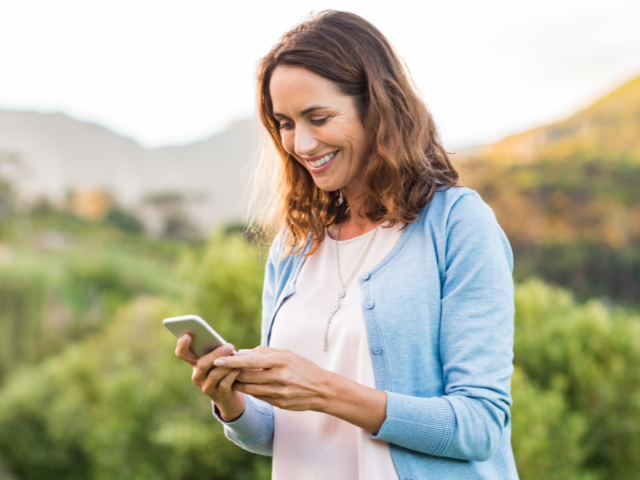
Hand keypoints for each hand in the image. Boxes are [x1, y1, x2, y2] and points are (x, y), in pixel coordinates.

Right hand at [174, 334, 244, 421]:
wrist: (229, 394)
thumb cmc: (223, 369)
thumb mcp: (217, 358)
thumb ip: (216, 350)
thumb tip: (225, 344)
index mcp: (194, 363)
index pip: (182, 354)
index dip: (182, 345)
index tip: (188, 334)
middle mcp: (197, 376)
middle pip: (201, 365)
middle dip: (216, 354)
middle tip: (230, 346)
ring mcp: (207, 387)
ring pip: (214, 375)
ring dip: (228, 364)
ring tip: (238, 355)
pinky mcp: (219, 395)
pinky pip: (225, 383)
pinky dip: (233, 374)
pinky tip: (240, 367)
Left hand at [214, 346, 331, 411]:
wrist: (322, 390)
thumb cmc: (303, 368)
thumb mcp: (287, 354)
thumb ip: (265, 352)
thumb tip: (243, 353)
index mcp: (281, 361)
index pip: (251, 361)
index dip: (232, 361)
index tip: (218, 360)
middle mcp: (279, 377)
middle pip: (246, 376)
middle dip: (231, 373)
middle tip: (220, 369)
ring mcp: (278, 392)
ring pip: (249, 388)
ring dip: (236, 383)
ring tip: (228, 378)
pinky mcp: (278, 403)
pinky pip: (257, 396)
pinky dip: (249, 390)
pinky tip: (244, 385)